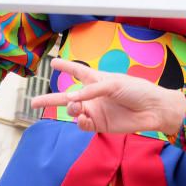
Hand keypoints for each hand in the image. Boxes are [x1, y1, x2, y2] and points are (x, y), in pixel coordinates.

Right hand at [30, 58, 185, 134]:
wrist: (153, 109)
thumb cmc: (137, 90)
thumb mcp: (114, 84)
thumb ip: (91, 90)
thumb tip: (71, 99)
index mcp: (98, 80)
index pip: (78, 72)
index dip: (66, 67)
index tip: (53, 61)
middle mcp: (94, 95)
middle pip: (67, 97)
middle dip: (50, 99)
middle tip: (33, 102)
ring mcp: (96, 110)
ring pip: (73, 111)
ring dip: (70, 109)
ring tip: (74, 107)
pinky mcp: (100, 124)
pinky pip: (82, 124)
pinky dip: (79, 121)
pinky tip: (82, 118)